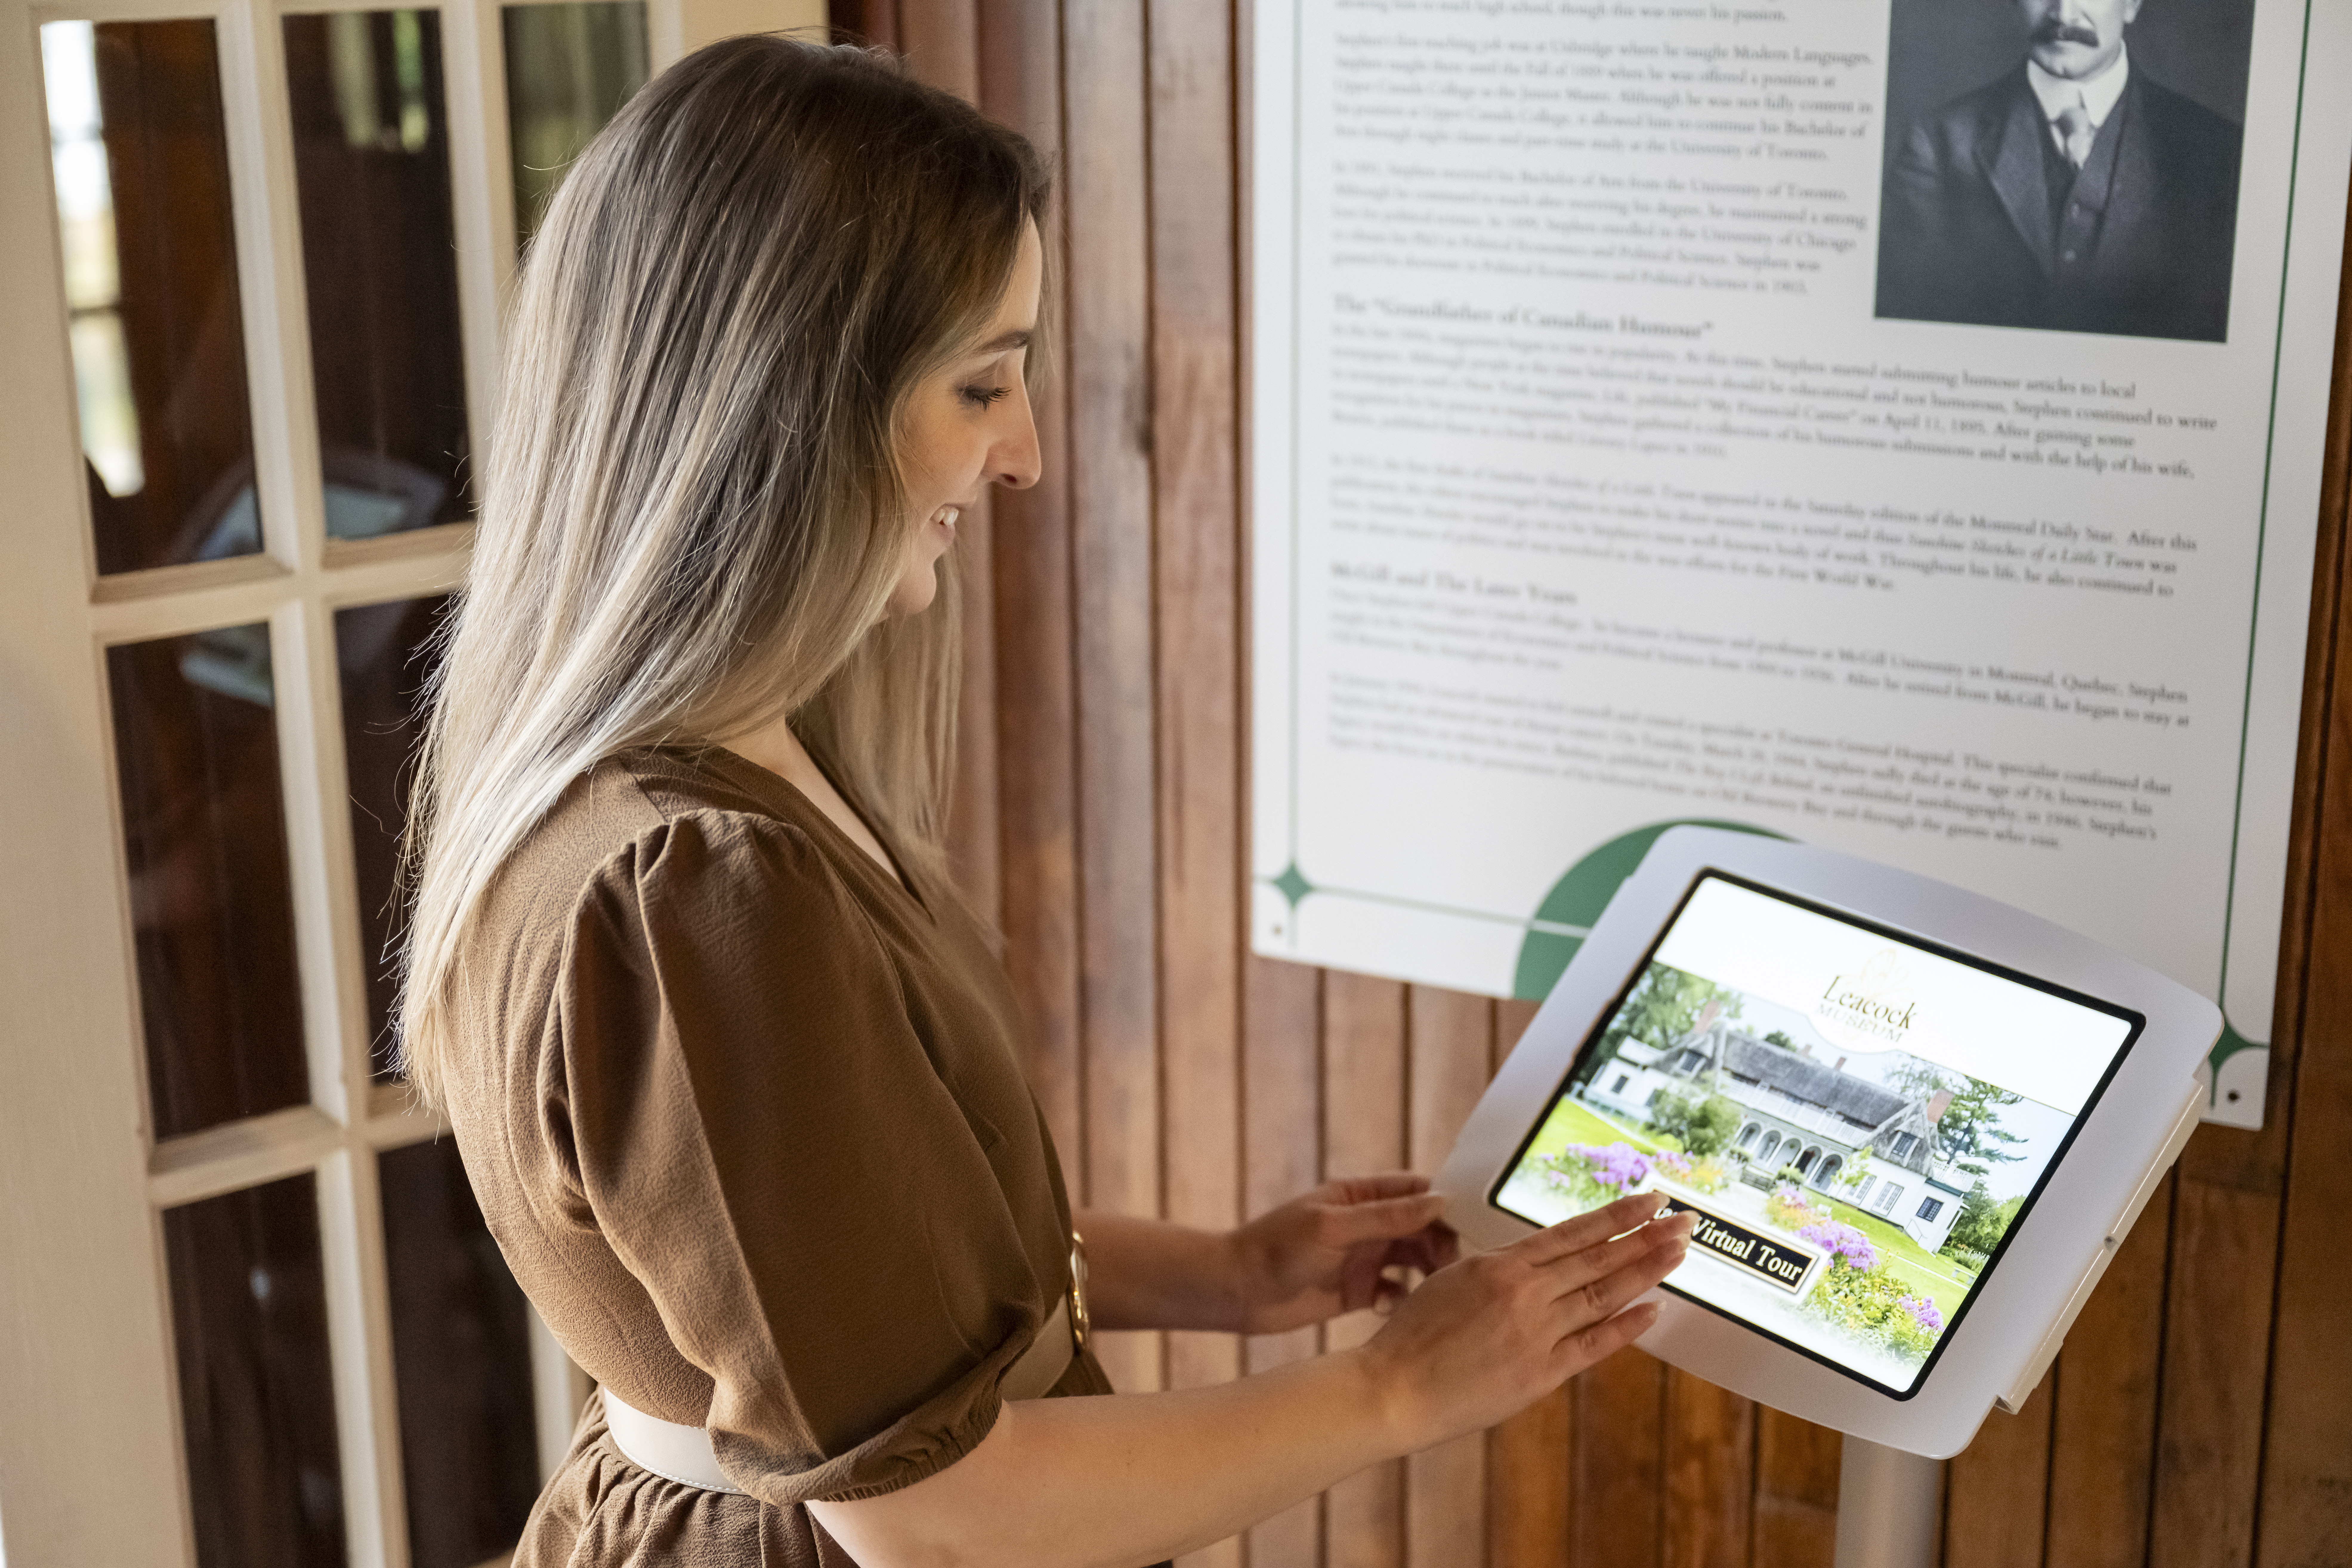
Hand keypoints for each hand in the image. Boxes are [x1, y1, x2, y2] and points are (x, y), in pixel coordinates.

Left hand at [1227, 1175, 1460, 1334]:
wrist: (1237, 1292)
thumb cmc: (1275, 1249)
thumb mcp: (1332, 1227)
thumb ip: (1385, 1216)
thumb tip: (1439, 1201)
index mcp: (1359, 1197)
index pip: (1414, 1192)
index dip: (1443, 1204)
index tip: (1470, 1223)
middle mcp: (1366, 1225)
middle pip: (1421, 1228)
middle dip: (1440, 1243)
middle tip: (1449, 1266)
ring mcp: (1363, 1258)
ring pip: (1413, 1260)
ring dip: (1427, 1272)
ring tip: (1431, 1289)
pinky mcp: (1358, 1291)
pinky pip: (1395, 1292)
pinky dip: (1401, 1298)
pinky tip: (1389, 1306)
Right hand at [1355, 1190, 1693, 1450]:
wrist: (1394, 1388)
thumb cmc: (1413, 1335)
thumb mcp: (1451, 1281)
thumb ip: (1496, 1271)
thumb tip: (1530, 1263)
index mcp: (1499, 1265)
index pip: (1572, 1232)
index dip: (1615, 1215)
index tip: (1649, 1199)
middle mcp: (1524, 1292)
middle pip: (1598, 1258)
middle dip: (1646, 1236)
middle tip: (1685, 1219)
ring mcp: (1536, 1333)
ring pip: (1604, 1294)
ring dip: (1646, 1271)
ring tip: (1679, 1252)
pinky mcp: (1542, 1373)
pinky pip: (1594, 1344)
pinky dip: (1627, 1326)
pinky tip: (1654, 1309)